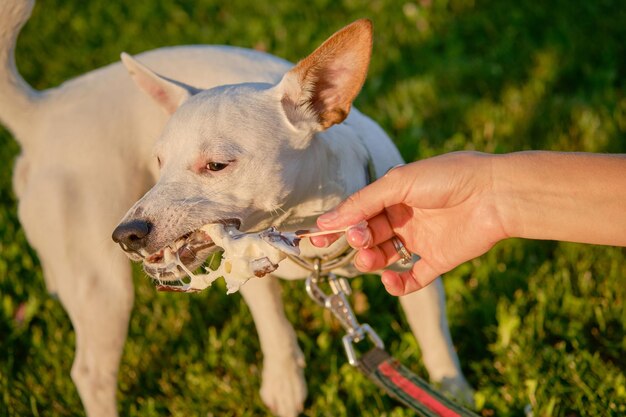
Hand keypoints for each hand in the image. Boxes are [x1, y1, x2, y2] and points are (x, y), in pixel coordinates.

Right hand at [312, 152, 506, 295]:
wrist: (496, 193)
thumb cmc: (448, 177)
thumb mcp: (399, 183)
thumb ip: (363, 203)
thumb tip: (327, 221)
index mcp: (394, 195)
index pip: (358, 213)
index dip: (338, 225)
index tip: (317, 237)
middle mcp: (405, 218)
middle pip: (369, 236)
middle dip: (357, 240)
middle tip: (358, 240)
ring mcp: (421, 240)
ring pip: (385, 257)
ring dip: (371, 261)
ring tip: (370, 258)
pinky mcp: (439, 259)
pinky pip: (413, 278)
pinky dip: (398, 285)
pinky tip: (390, 281)